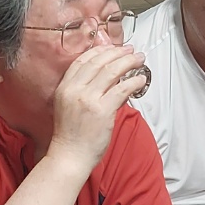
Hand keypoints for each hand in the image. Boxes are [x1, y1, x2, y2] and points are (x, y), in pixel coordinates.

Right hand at [46, 45, 143, 174]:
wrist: (69, 156)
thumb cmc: (70, 136)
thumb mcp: (68, 106)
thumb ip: (82, 90)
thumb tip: (107, 78)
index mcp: (64, 87)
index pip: (82, 60)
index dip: (99, 50)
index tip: (113, 47)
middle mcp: (74, 90)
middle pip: (99, 62)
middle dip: (118, 53)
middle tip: (131, 50)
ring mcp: (88, 99)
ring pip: (112, 71)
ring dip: (129, 62)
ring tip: (139, 59)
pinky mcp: (102, 111)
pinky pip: (122, 89)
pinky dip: (134, 82)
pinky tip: (141, 79)